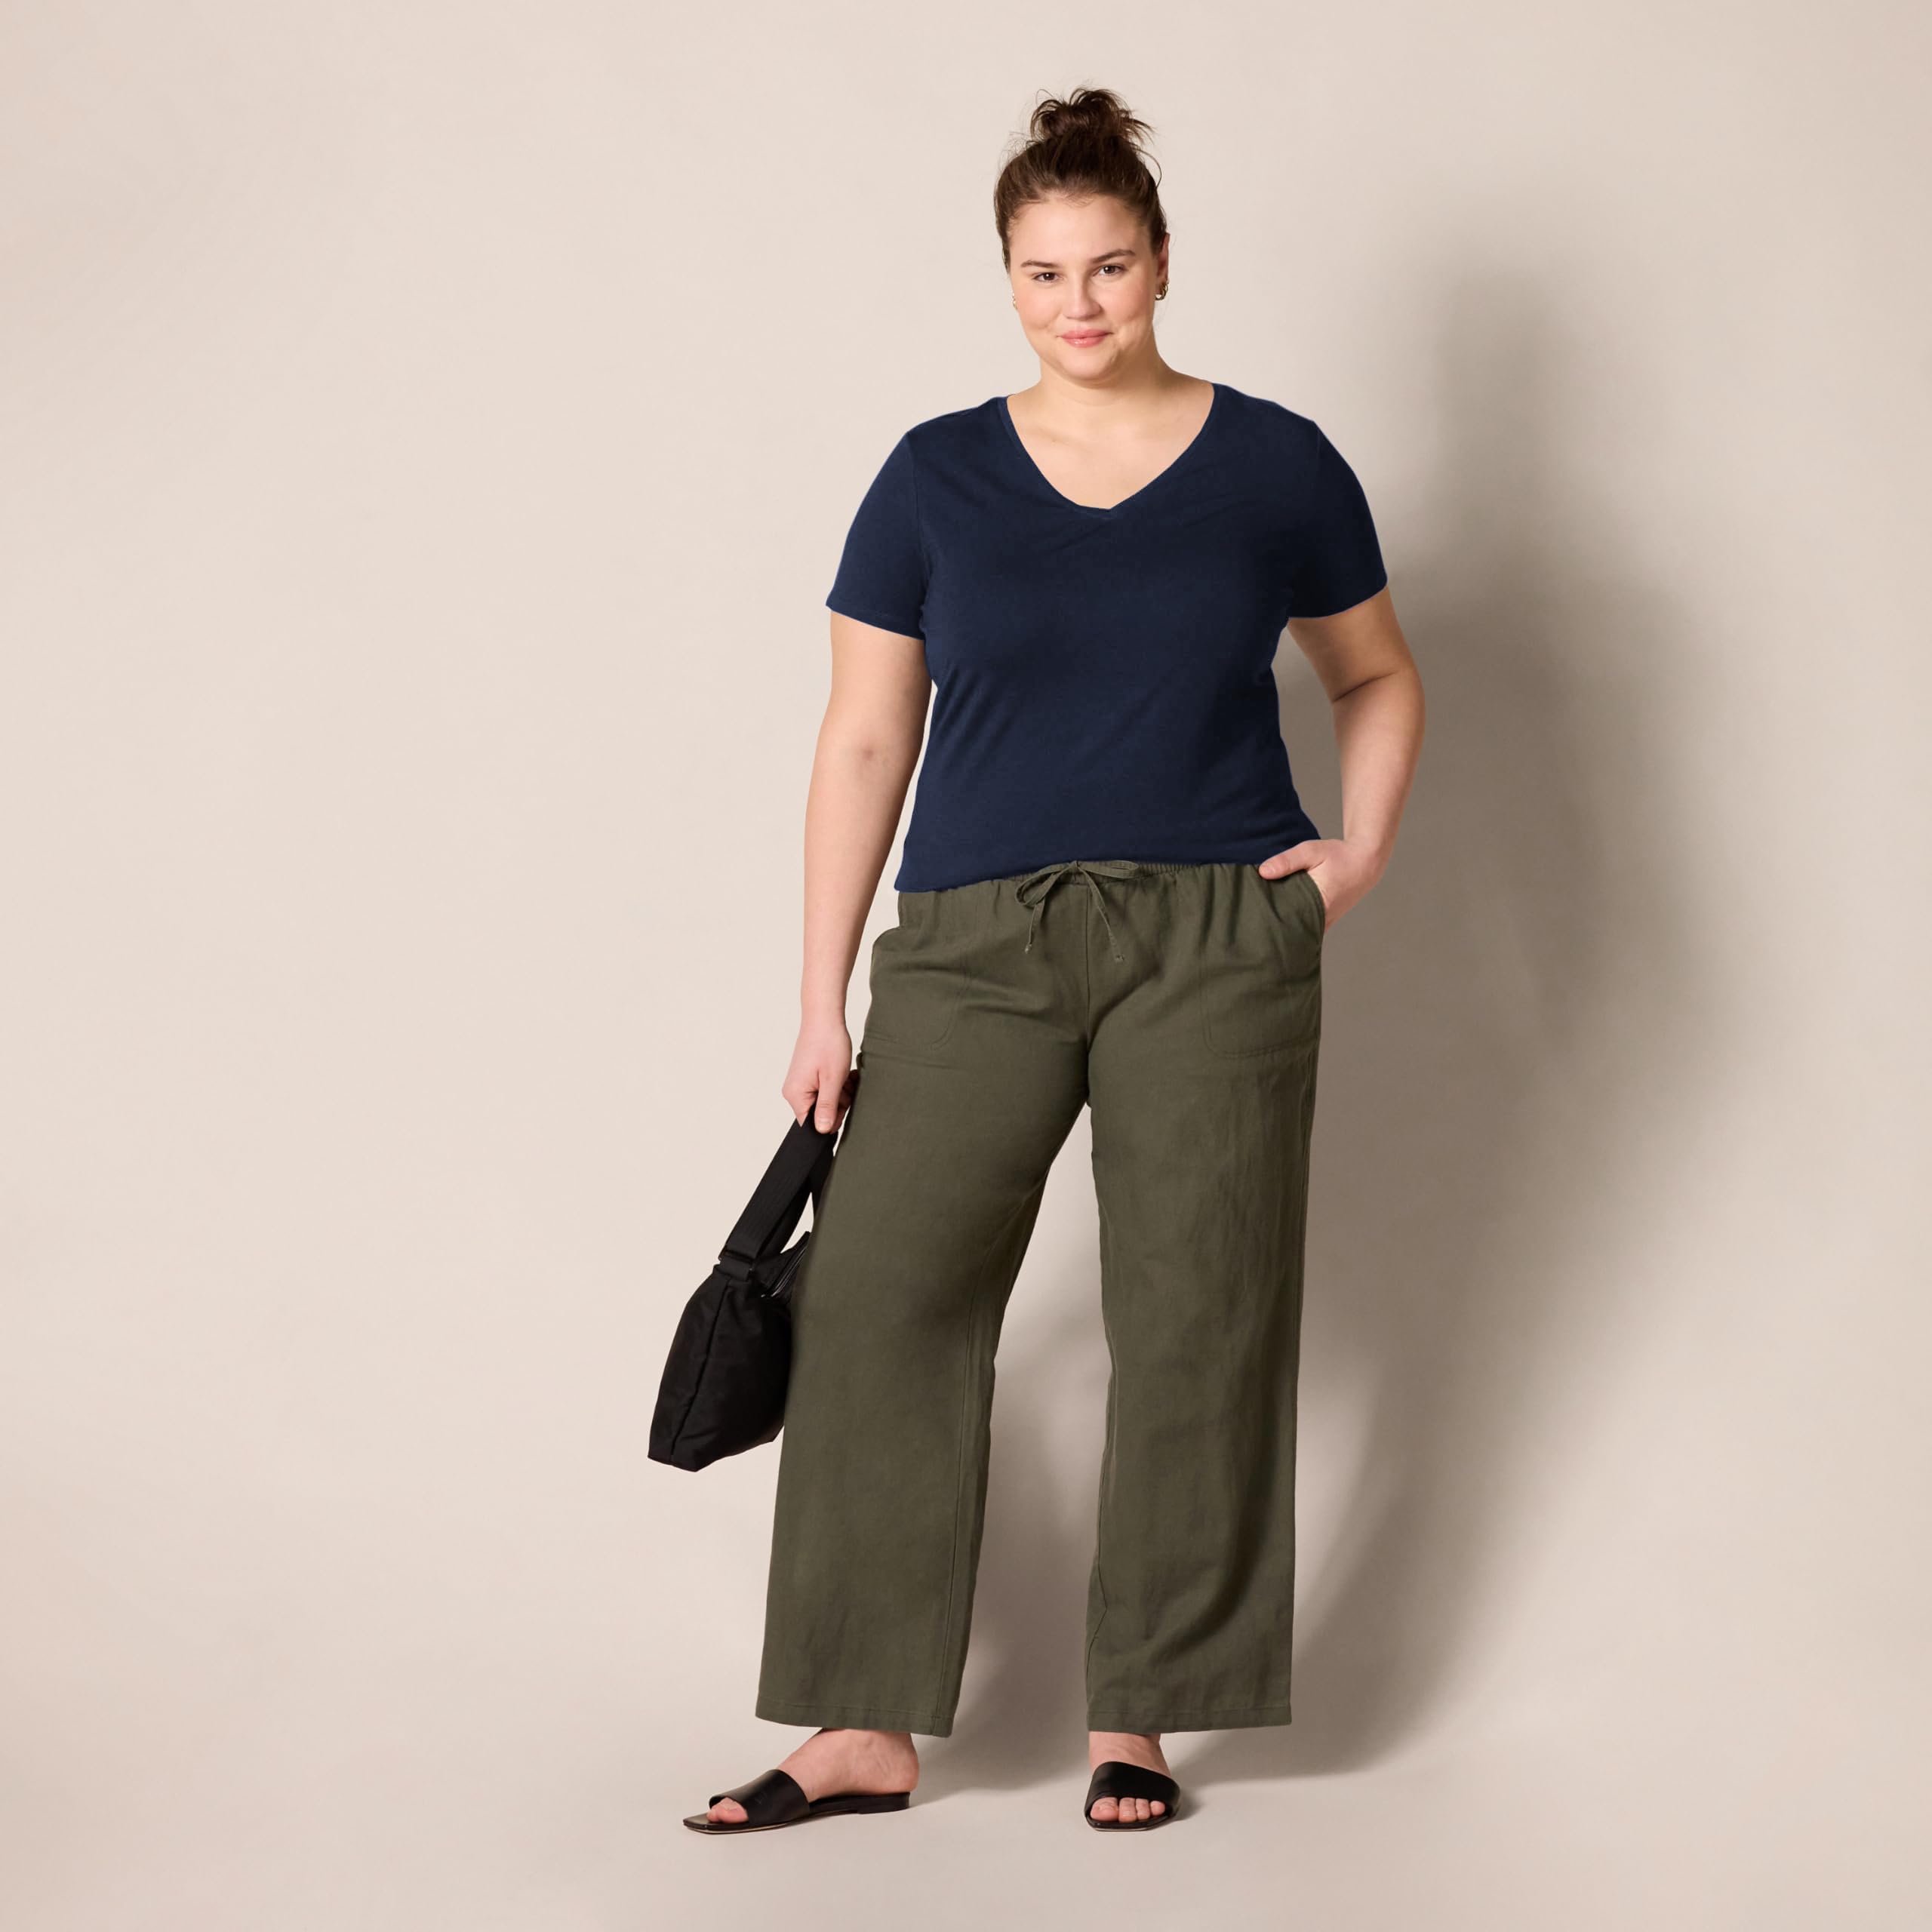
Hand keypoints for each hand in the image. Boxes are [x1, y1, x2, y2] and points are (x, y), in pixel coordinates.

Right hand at [785, 1017, 857, 1131]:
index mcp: (796, 1095)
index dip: (832, 1119)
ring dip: (841, 1092)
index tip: (843, 1103)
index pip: (811, 1125)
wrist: (824, 1018)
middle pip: (820, 1114)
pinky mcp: (808, 1077)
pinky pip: (825, 1090)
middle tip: (847, 1085)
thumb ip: (827, 1108)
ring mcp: (801, 1084)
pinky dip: (838, 1084)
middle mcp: (794, 1092)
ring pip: (826, 1102)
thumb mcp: (833, 1080)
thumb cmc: (828, 1044)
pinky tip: (845, 1074)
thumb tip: (823, 1131)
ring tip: (847, 1076)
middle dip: (839, 1103)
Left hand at [1255, 838, 1379, 929]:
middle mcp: (1323, 917)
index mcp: (1319, 903)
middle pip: (1292, 930)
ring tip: (1262, 924)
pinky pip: (1308, 928)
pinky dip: (1295, 925)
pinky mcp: (1327, 920)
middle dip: (1274, 927)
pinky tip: (1280, 920)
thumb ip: (1286, 861)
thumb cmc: (1339, 855)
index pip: (1288, 921)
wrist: (1365, 862)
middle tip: (1252, 925)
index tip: (1253, 920)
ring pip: (1300, 931)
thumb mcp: (1311, 851)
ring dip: (1285, 927)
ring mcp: (1326, 921)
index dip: (1270, 922)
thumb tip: (1263, 872)